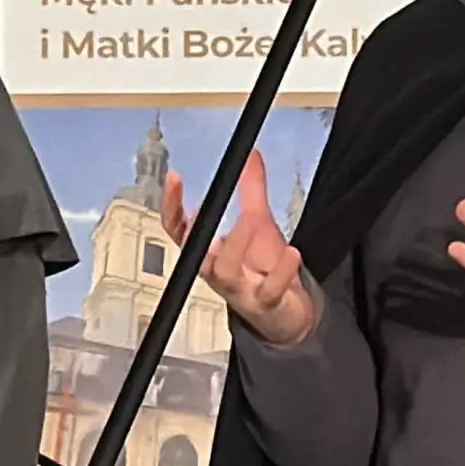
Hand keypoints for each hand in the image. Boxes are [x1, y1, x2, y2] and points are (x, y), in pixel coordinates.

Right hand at [162, 151, 317, 346]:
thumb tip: (249, 154)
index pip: (179, 230)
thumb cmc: (262, 267)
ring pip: (225, 272)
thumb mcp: (259, 223)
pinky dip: (281, 272)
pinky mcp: (264, 304)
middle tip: (199, 207)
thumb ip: (252, 189)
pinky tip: (292, 253)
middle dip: (195, 231)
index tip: (174, 177)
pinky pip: (268, 290)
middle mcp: (216, 272)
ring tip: (251, 220)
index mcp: (208, 252)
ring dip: (235, 245)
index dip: (172, 206)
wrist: (286, 311)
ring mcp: (239, 290)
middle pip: (196, 254)